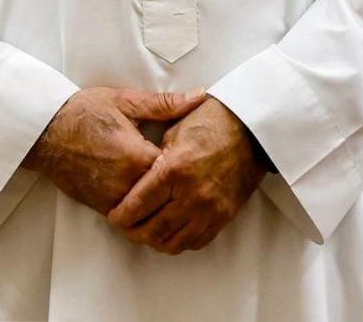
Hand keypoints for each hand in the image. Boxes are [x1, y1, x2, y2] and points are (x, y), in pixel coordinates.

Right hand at [22, 86, 205, 216]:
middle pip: (166, 193)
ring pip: (150, 209)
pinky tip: (144, 192)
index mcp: (139, 155)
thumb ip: (165, 104)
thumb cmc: (85, 111)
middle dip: (176, 184)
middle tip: (183, 171)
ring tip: (165, 184)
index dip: (187, 162)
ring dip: (158, 198)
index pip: (178, 169)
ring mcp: (114, 199)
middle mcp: (128, 183)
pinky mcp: (102, 208)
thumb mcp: (125, 101)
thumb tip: (199, 96)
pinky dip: (140, 207)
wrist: (46, 131)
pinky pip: (131, 216)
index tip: (190, 153)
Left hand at [106, 97, 267, 254]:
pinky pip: (196, 241)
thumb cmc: (210, 120)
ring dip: (155, 241)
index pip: (139, 204)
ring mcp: (209, 209)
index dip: (121, 215)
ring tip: (145, 232)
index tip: (113, 217)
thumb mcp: (174, 129)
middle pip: (153, 229)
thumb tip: (141, 176)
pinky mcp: (223, 216)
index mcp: (174, 169)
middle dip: (133, 232)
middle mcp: (191, 194)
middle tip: (125, 227)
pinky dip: (179, 241)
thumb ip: (155, 156)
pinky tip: (170, 232)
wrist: (250, 127)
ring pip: (173, 241)